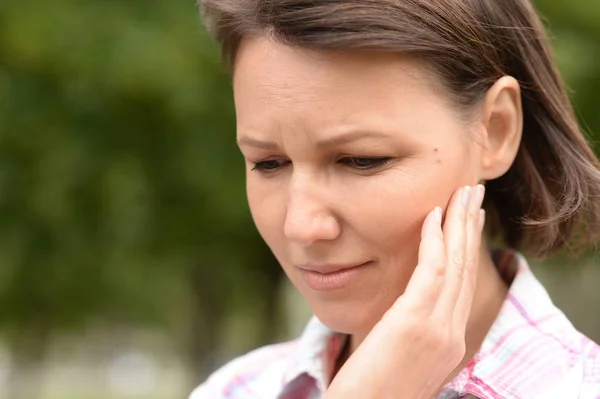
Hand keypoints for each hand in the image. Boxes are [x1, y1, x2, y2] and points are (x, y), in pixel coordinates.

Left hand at [324, 184, 485, 398]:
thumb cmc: (371, 389)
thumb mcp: (397, 356)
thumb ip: (408, 329)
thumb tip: (401, 306)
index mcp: (448, 342)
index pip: (462, 285)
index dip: (467, 248)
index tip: (469, 219)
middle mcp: (451, 335)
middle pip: (465, 269)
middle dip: (471, 227)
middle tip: (474, 193)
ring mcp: (438, 331)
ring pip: (455, 264)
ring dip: (460, 223)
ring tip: (463, 192)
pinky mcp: (416, 324)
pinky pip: (432, 271)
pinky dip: (435, 240)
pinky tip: (433, 214)